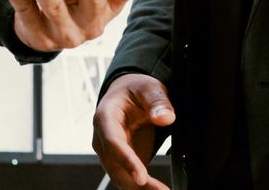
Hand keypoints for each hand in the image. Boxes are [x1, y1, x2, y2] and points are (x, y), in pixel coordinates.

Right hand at [93, 73, 175, 188]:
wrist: (127, 94)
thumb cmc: (134, 90)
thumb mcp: (149, 88)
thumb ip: (158, 102)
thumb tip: (166, 118)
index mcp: (105, 117)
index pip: (112, 142)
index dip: (126, 161)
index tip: (141, 177)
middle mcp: (102, 138)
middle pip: (114, 166)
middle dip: (136, 183)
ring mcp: (109, 152)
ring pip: (120, 177)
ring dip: (140, 188)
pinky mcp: (120, 161)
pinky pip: (128, 178)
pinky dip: (142, 187)